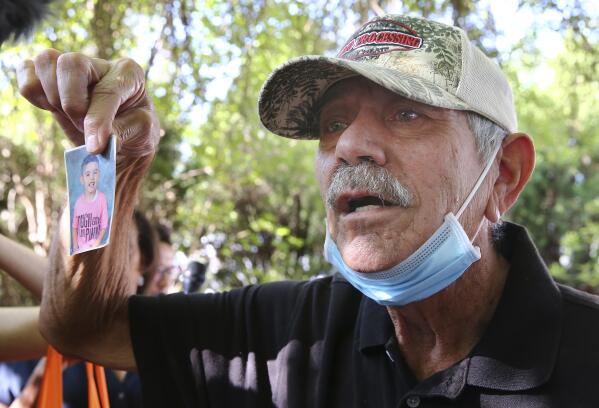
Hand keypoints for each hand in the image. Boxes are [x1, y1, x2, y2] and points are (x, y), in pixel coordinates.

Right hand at [17, 49, 158, 156]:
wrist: (122, 141)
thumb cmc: (135, 132)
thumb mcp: (142, 134)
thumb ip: (122, 132)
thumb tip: (96, 141)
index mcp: (129, 73)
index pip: (107, 91)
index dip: (98, 120)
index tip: (95, 147)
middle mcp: (99, 64)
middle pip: (71, 63)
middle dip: (72, 103)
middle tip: (82, 126)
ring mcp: (71, 68)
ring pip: (46, 61)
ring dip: (53, 96)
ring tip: (70, 117)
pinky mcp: (48, 77)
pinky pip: (26, 70)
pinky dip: (32, 90)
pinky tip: (50, 108)